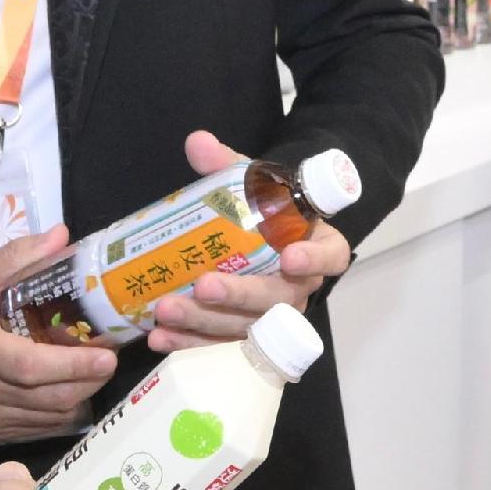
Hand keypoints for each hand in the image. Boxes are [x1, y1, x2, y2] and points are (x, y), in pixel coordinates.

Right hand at [0, 228, 119, 448]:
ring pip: (46, 419)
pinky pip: (34, 431)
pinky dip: (58, 414)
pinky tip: (69, 391)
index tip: (107, 355)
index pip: (31, 367)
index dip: (74, 365)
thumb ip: (14, 257)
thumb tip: (61, 235)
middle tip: (110, 358)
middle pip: (48, 398)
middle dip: (89, 381)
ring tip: (94, 371)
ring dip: (79, 398)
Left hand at [143, 130, 349, 351]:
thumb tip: (197, 142)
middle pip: (279, 301)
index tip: (289, 256)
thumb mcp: (250, 184)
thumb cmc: (262, 212)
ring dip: (205, 323)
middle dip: (239, 296)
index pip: (330, 256)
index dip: (314, 259)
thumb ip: (227, 165)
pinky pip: (223, 348)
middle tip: (204, 285)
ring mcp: (273, 319)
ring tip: (166, 311)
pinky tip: (160, 338)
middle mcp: (300, 288)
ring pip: (247, 328)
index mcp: (317, 246)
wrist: (255, 241)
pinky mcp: (245, 339)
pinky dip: (190, 345)